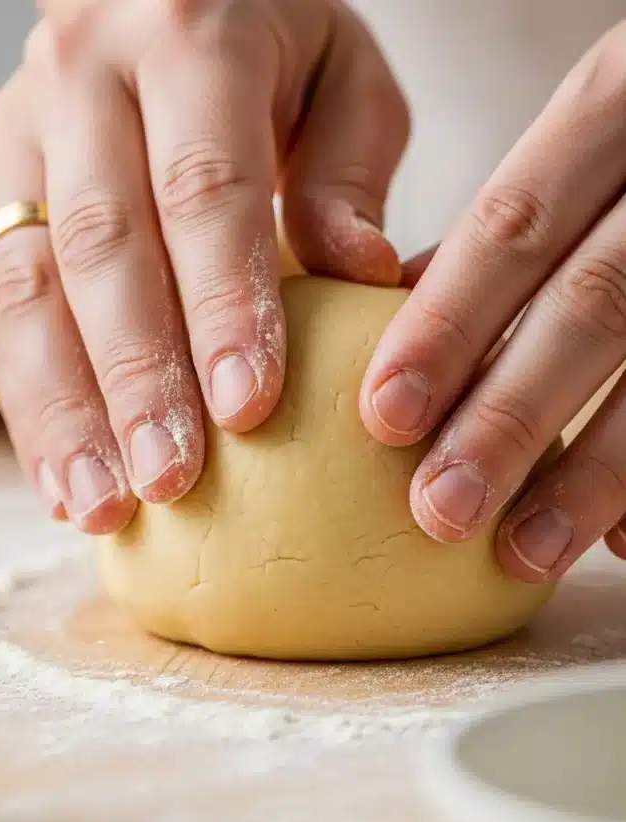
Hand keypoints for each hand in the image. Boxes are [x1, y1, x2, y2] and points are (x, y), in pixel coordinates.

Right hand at [0, 0, 407, 532]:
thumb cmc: (274, 46)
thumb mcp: (341, 74)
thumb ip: (348, 171)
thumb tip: (365, 276)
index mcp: (187, 35)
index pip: (204, 189)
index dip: (224, 304)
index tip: (248, 410)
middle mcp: (82, 81)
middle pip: (101, 247)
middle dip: (136, 377)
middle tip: (171, 481)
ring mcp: (20, 140)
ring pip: (27, 288)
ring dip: (63, 408)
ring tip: (101, 504)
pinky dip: (28, 402)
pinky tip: (61, 478)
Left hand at [361, 22, 625, 582]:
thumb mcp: (589, 135)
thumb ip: (511, 227)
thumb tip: (400, 302)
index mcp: (616, 106)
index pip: (515, 226)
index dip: (448, 324)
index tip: (383, 415)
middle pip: (591, 305)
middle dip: (510, 417)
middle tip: (438, 510)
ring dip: (595, 475)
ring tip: (524, 551)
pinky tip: (622, 542)